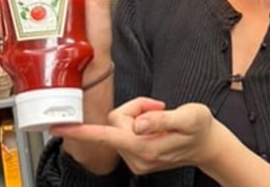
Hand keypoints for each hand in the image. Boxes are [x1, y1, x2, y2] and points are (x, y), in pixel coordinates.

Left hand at [52, 97, 218, 174]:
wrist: (209, 145)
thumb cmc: (200, 128)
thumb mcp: (189, 116)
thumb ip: (161, 119)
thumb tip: (138, 123)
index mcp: (145, 148)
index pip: (107, 136)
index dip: (83, 131)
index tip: (61, 128)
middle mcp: (137, 157)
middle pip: (116, 122)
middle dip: (134, 108)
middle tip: (158, 108)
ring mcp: (136, 160)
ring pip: (120, 126)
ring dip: (138, 116)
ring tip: (160, 117)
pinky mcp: (137, 157)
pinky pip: (126, 132)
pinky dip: (139, 123)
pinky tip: (157, 125)